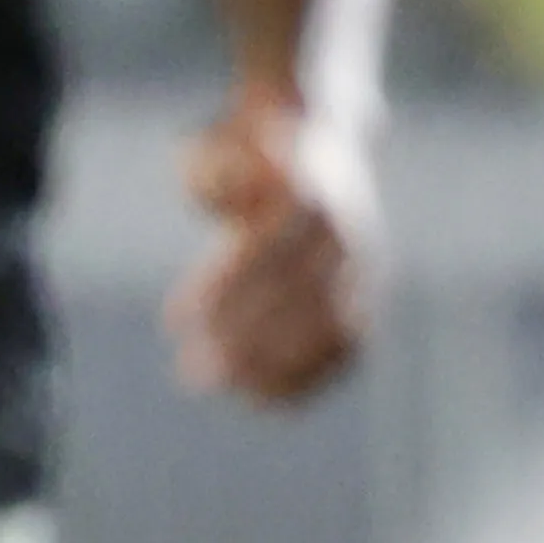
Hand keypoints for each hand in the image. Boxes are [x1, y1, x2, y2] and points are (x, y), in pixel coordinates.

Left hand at [170, 91, 374, 407]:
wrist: (328, 141)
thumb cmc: (253, 153)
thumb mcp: (223, 143)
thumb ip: (213, 169)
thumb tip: (216, 200)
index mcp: (313, 194)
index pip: (267, 249)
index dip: (221, 291)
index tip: (174, 322)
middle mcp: (349, 234)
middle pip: (299, 296)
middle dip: (243, 338)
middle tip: (191, 372)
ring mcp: (367, 267)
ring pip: (332, 328)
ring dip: (277, 367)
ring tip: (223, 389)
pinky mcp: (369, 294)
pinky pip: (349, 345)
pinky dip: (312, 376)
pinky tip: (262, 401)